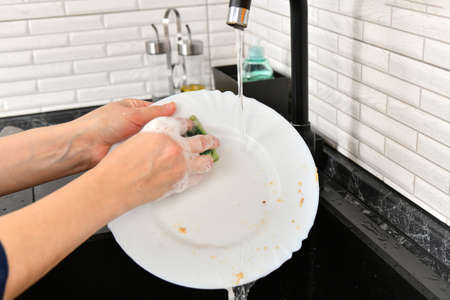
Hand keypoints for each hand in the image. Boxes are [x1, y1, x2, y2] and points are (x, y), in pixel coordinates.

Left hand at [70, 99, 175, 166]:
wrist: (84, 147)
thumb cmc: (99, 125)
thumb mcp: (132, 114)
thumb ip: (154, 112)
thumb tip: (172, 107)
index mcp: (134, 109)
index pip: (159, 110)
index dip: (173, 116)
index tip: (186, 123)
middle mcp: (135, 124)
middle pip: (158, 127)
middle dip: (166, 133)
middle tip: (180, 137)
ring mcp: (133, 139)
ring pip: (153, 142)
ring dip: (157, 145)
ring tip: (167, 146)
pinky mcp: (132, 154)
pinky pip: (146, 153)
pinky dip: (150, 155)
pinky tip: (155, 156)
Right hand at [90, 117, 219, 211]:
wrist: (114, 185)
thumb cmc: (118, 164)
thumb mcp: (137, 138)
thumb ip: (155, 136)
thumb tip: (163, 138)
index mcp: (163, 130)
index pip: (183, 123)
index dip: (189, 125)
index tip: (192, 126)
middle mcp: (175, 146)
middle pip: (201, 141)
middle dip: (209, 140)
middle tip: (213, 140)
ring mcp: (180, 165)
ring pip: (204, 160)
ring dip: (208, 158)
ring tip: (211, 157)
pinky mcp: (180, 182)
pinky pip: (197, 177)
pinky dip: (199, 175)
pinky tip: (199, 173)